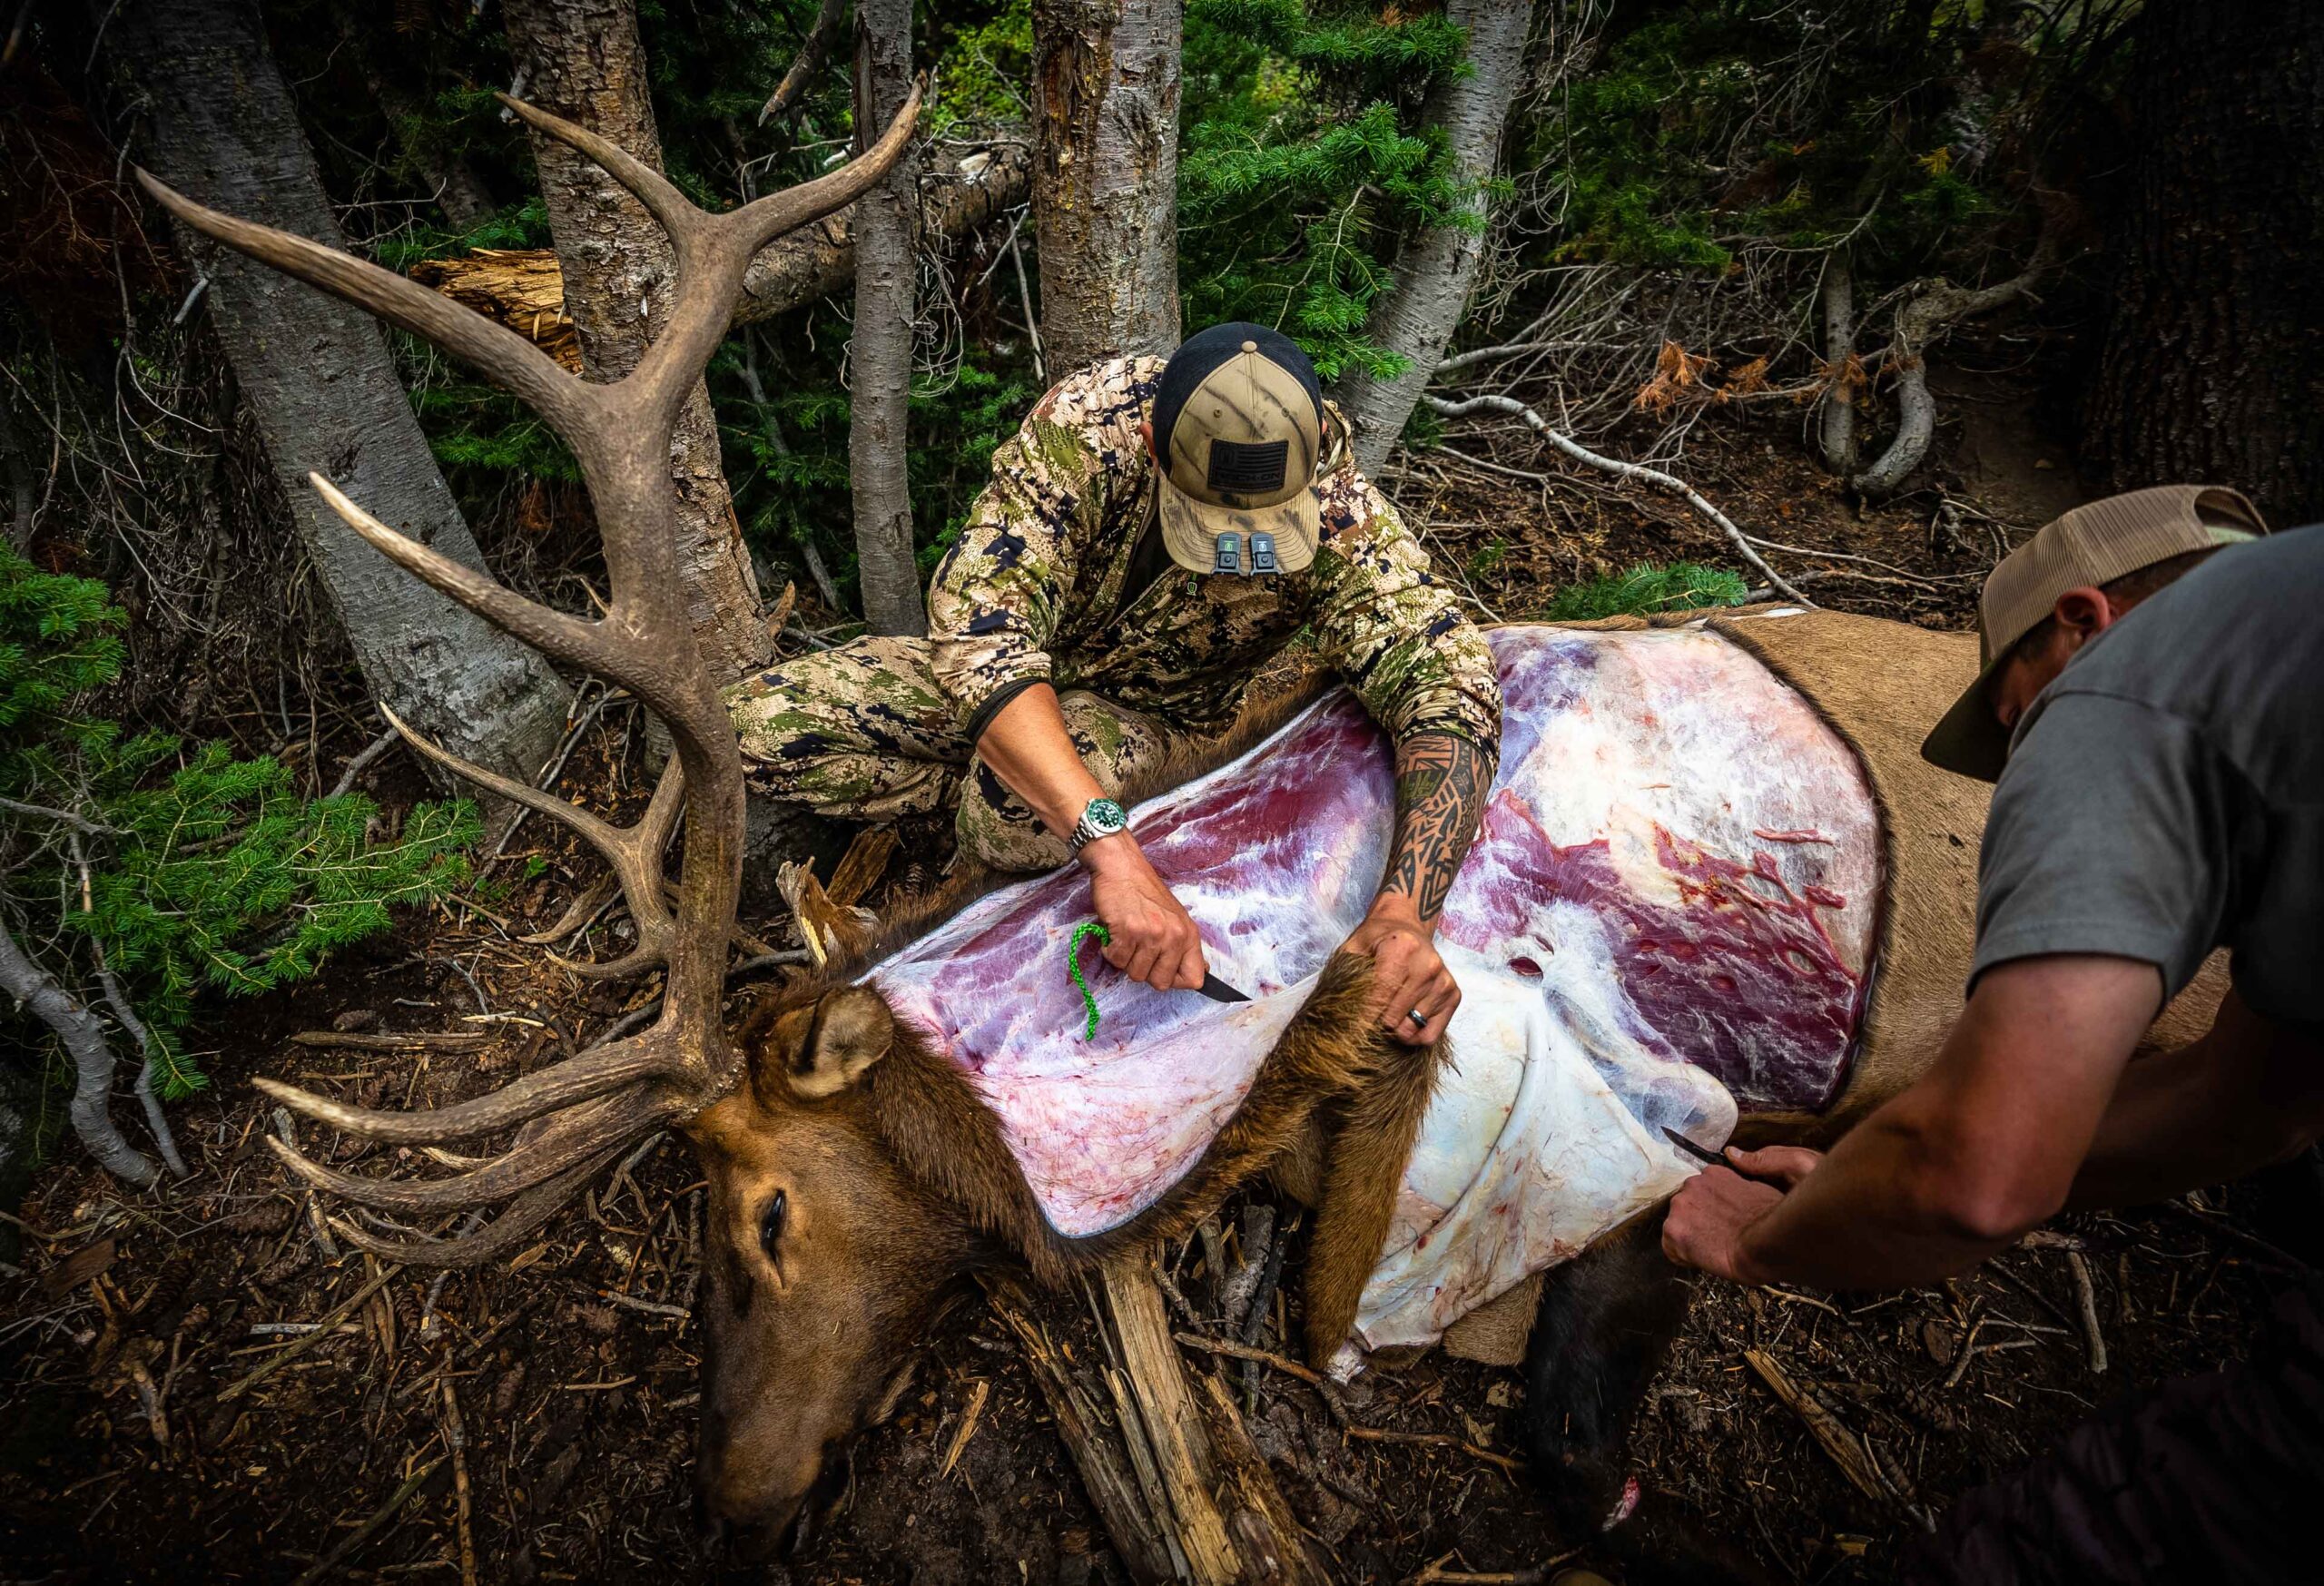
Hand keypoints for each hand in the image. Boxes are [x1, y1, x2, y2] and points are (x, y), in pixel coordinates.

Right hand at [1083, 835, 1206, 991]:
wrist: (1122, 867)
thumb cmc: (1145, 893)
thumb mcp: (1176, 918)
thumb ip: (1184, 947)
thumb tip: (1201, 975)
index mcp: (1189, 935)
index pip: (1194, 979)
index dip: (1174, 980)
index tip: (1161, 968)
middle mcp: (1174, 936)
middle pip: (1160, 983)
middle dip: (1144, 971)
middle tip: (1138, 948)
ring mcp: (1152, 934)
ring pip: (1135, 974)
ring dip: (1125, 959)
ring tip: (1126, 936)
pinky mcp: (1128, 931)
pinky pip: (1116, 960)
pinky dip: (1110, 950)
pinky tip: (1114, 933)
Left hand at [1342, 895, 1458, 1045]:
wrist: (1408, 925)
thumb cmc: (1377, 939)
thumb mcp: (1354, 947)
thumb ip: (1346, 977)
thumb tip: (1336, 1016)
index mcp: (1401, 948)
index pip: (1377, 998)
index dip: (1360, 1019)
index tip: (1349, 1030)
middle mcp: (1427, 965)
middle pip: (1392, 1019)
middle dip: (1375, 1024)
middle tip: (1368, 1016)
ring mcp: (1443, 981)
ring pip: (1409, 1030)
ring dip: (1393, 1029)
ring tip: (1386, 1013)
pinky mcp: (1453, 995)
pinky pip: (1430, 1035)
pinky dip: (1413, 1037)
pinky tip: (1404, 1022)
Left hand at [1661, 1146, 1821, 1283]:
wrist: (1764, 1242)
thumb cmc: (1770, 1222)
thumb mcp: (1758, 1191)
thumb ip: (1737, 1190)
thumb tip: (1737, 1199)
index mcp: (1713, 1174)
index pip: (1700, 1191)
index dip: (1708, 1210)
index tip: (1717, 1221)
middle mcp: (1692, 1185)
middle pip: (1685, 1206)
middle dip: (1696, 1221)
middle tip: (1714, 1236)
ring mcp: (1680, 1206)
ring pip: (1676, 1225)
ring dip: (1689, 1236)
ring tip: (1710, 1248)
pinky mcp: (1673, 1230)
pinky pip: (1670, 1247)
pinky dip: (1682, 1255)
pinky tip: (1701, 1259)